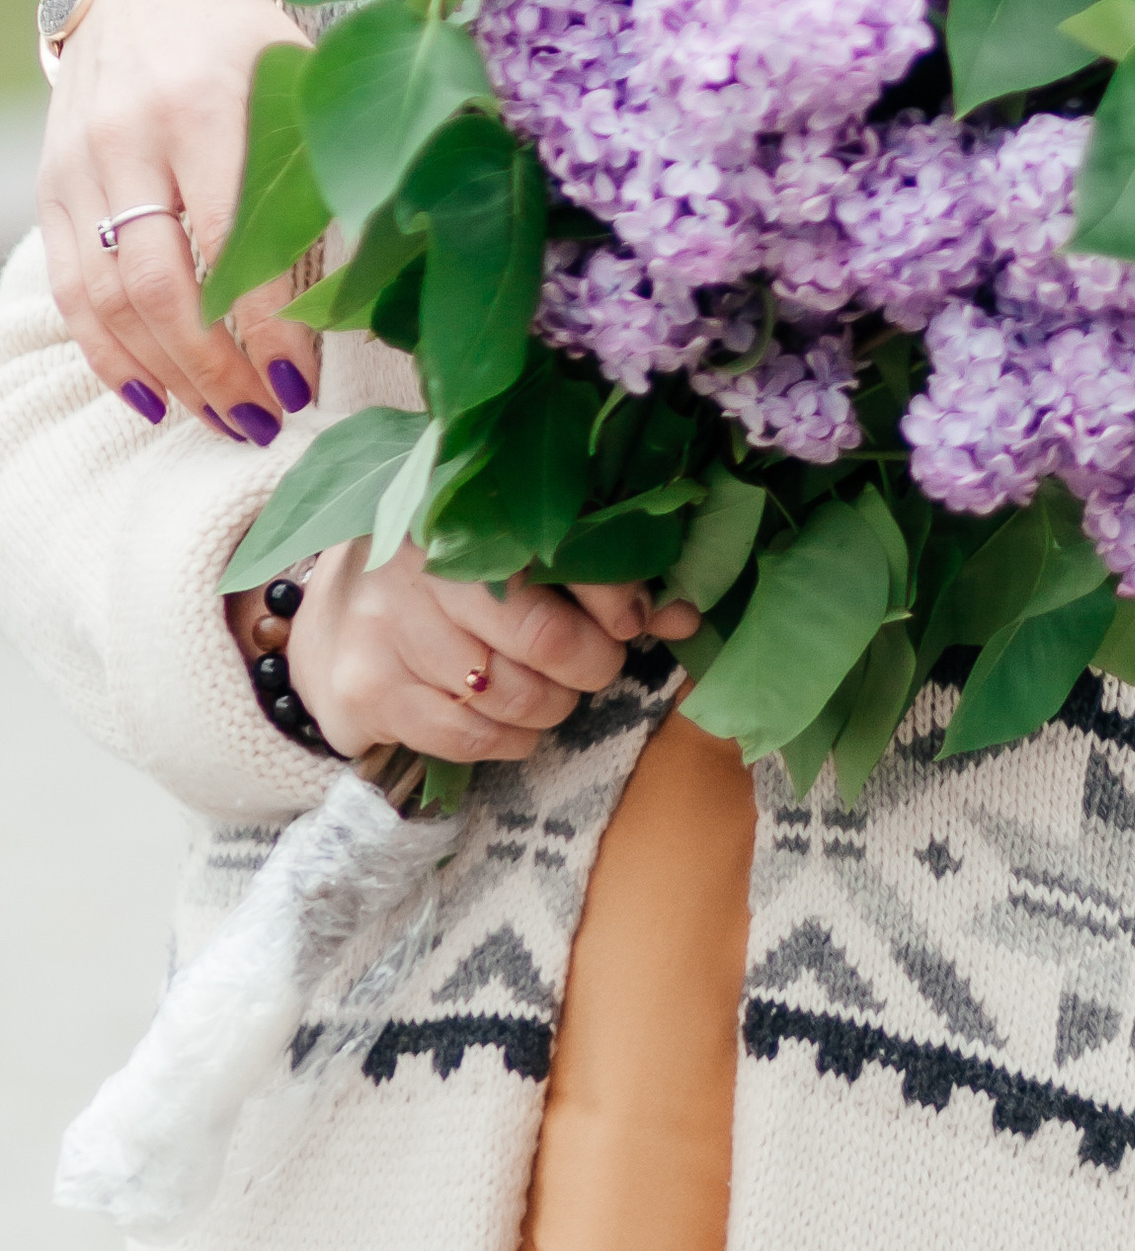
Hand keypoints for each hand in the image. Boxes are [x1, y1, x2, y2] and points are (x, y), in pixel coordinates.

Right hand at [40, 0, 319, 439]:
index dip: (265, 324)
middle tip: (259, 422)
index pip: (233, 239)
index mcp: (205, 103)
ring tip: (217, 420)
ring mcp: (81, 164)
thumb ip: (324, 161)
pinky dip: (105, 351)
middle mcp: (132, 137)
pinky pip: (68, 286)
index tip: (302, 382)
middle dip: (212, 369)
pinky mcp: (52, 183)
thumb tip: (377, 268)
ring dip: (162, 373)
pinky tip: (149, 392)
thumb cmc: (246, 29)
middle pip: (160, 284)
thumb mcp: (299, 72)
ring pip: (106, 297)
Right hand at [236, 549, 702, 768]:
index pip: (567, 556)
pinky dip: (508, 741)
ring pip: (507, 693)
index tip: (633, 621)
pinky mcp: (368, 688)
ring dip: (551, 707)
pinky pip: (464, 735)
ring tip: (556, 695)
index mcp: (469, 510)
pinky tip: (518, 727)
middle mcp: (424, 562)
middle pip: (543, 638)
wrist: (334, 612)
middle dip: (591, 665)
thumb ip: (599, 579)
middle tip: (596, 666)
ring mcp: (388, 626)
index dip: (617, 598)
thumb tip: (684, 617)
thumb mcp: (515, 556)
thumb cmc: (449, 577)